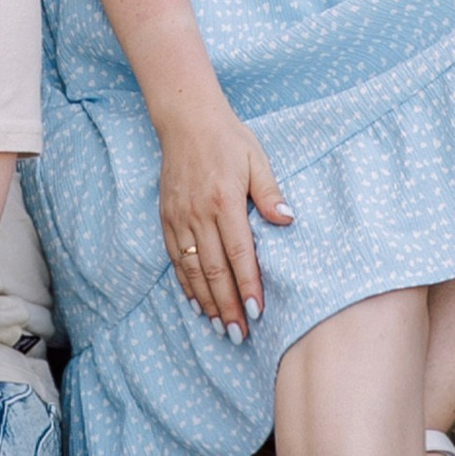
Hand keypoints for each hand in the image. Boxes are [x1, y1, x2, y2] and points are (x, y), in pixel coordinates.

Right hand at [156, 94, 289, 340]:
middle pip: (214, 271)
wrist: (186, 120)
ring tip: (220, 326)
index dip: (248, 286)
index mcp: (225, 201)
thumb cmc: (227, 139)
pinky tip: (196, 302)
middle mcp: (199, 214)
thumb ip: (269, 191)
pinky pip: (174, 258)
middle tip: (240, 335)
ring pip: (192, 270)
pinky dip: (185, 284)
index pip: (239, 254)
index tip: (257, 312)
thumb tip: (287, 218)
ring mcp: (179, 217)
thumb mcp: (256, 158)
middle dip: (228, 306)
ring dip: (207, 302)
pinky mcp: (166, 217)